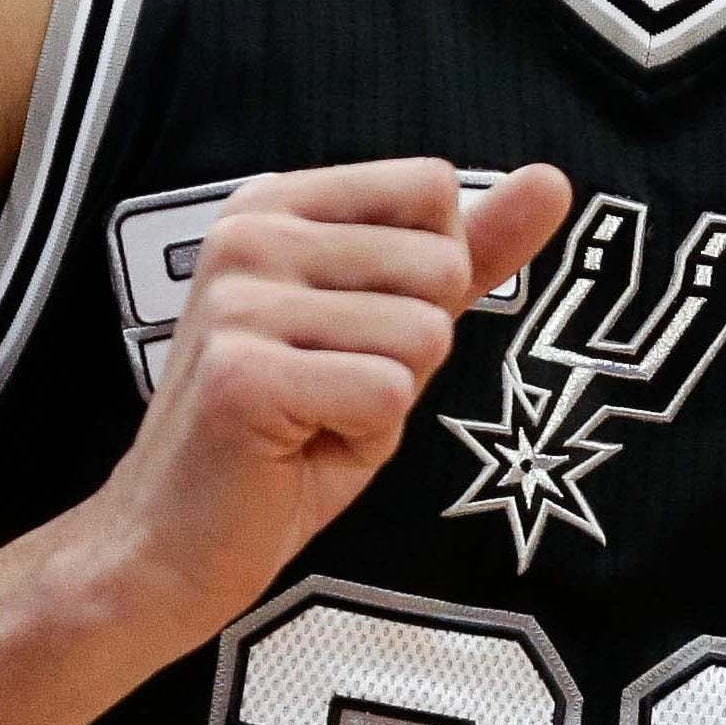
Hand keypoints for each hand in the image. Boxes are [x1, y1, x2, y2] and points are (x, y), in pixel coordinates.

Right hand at [89, 156, 573, 649]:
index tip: (353, 332)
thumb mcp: (387, 328)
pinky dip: (364, 440)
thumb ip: (466, 252)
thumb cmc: (284, 438)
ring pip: (423, 334)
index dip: (429, 280)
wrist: (173, 543)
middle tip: (331, 392)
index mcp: (272, 204)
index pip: (433, 190)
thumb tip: (552, 181)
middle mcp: (248, 234)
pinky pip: (389, 394)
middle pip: (438, 263)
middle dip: (413, 351)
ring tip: (314, 421)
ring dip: (388, 401)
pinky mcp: (243, 374)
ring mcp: (239, 301)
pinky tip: (296, 449)